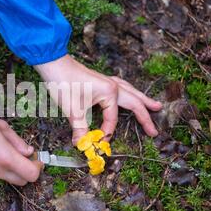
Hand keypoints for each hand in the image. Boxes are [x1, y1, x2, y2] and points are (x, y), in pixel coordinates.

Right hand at [0, 107, 41, 185]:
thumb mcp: (1, 126)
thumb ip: (17, 141)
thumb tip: (28, 151)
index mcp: (5, 157)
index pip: (31, 175)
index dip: (38, 167)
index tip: (36, 158)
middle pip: (22, 181)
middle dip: (26, 170)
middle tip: (24, 155)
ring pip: (7, 178)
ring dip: (12, 169)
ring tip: (5, 150)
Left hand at [34, 54, 162, 143]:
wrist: (53, 64)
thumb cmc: (64, 83)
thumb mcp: (73, 110)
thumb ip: (80, 130)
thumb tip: (83, 146)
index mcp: (109, 92)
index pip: (113, 119)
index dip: (107, 132)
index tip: (99, 142)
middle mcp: (113, 86)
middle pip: (135, 103)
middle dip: (145, 117)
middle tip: (155, 131)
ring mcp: (108, 82)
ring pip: (131, 92)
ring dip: (143, 100)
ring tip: (156, 107)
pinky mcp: (102, 81)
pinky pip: (123, 88)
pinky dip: (130, 93)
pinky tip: (131, 94)